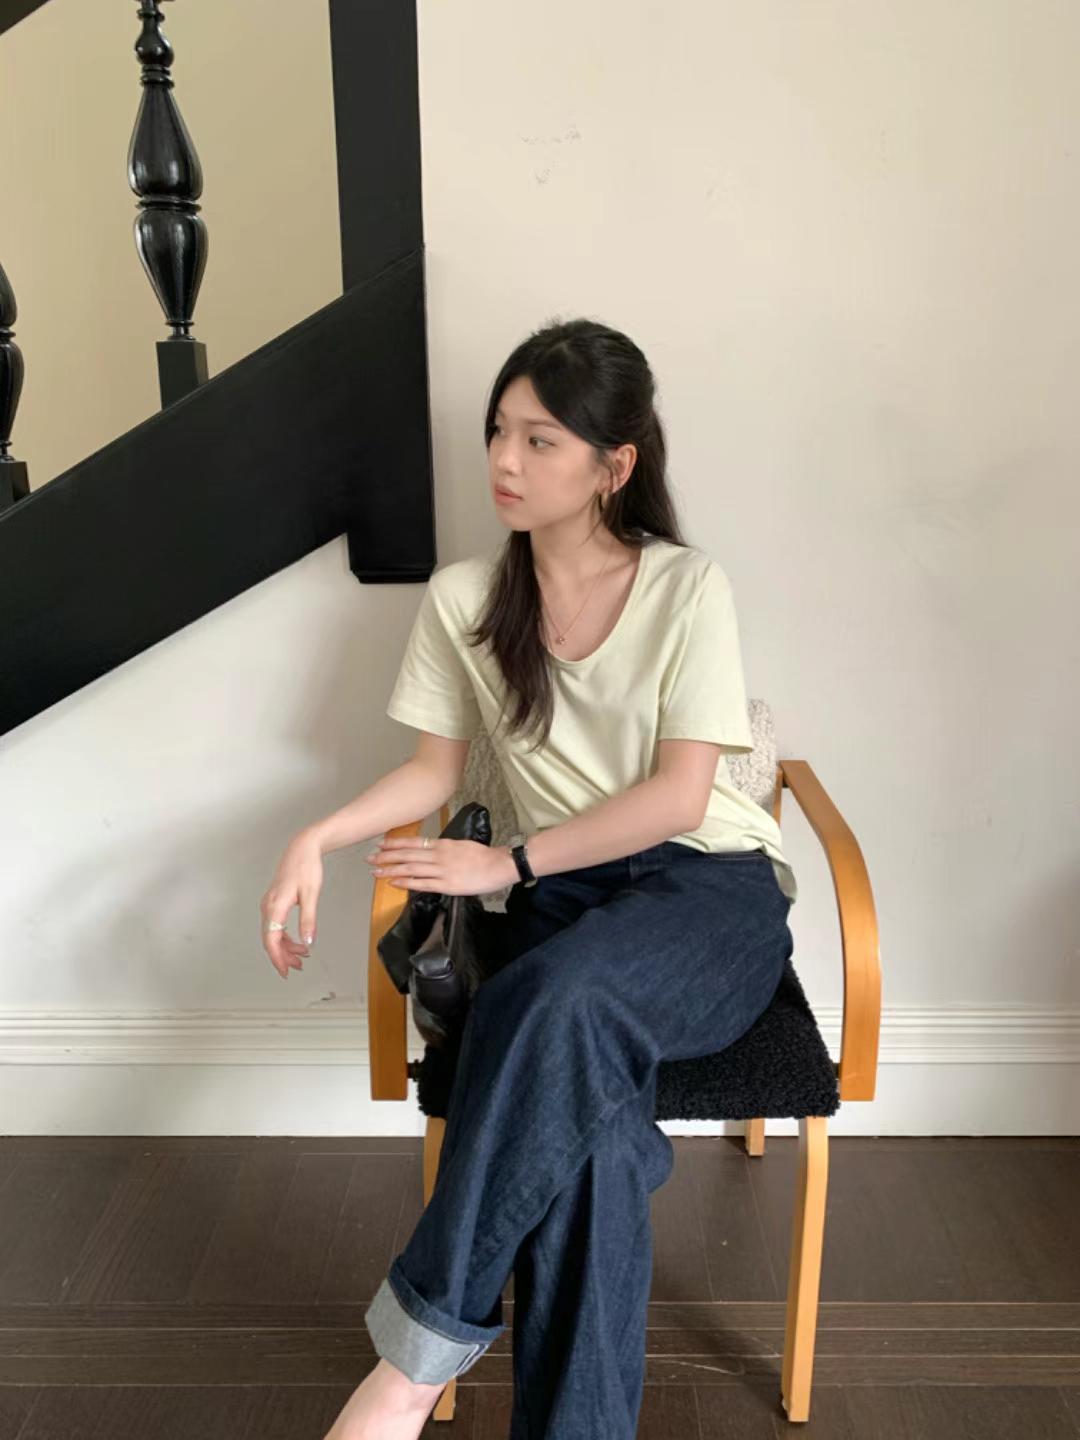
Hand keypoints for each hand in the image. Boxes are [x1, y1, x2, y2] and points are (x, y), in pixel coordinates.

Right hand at [260, 830, 324, 979]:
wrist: (303, 847)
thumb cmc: (306, 867)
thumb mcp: (311, 895)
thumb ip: (308, 920)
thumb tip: (308, 942)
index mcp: (275, 906)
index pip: (271, 939)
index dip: (277, 958)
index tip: (285, 971)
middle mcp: (268, 906)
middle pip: (270, 939)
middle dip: (282, 956)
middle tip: (297, 967)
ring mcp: (269, 903)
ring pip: (273, 933)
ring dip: (285, 947)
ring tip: (301, 957)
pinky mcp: (274, 901)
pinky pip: (276, 924)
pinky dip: (285, 936)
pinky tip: (298, 941)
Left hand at [365, 836, 516, 896]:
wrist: (499, 865)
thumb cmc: (483, 856)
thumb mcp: (461, 845)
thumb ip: (444, 848)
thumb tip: (430, 850)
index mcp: (442, 845)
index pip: (413, 843)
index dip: (395, 844)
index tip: (380, 843)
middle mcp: (438, 856)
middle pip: (407, 855)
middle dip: (387, 856)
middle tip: (369, 857)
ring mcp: (441, 871)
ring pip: (410, 869)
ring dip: (391, 869)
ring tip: (375, 871)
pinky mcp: (446, 885)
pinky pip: (422, 884)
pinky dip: (406, 883)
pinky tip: (393, 883)